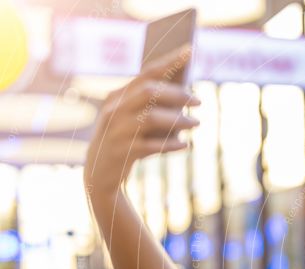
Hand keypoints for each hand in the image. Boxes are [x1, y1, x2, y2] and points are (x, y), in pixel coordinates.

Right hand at [84, 45, 199, 196]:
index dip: (168, 61)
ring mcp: (116, 130)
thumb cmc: (126, 141)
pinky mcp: (122, 152)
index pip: (145, 73)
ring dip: (178, 119)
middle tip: (199, 100)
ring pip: (151, 118)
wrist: (100, 175)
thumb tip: (187, 94)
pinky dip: (170, 144)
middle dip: (177, 93)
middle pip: (148, 92)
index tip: (189, 51)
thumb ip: (155, 106)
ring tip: (197, 123)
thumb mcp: (136, 120)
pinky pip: (151, 145)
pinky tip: (185, 145)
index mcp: (118, 96)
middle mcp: (114, 109)